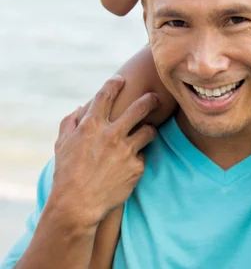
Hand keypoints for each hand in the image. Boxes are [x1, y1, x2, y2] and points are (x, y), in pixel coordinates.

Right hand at [50, 76, 158, 229]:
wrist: (77, 206)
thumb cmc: (66, 174)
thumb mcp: (61, 144)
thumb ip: (69, 122)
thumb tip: (80, 108)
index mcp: (92, 125)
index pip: (106, 94)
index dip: (115, 83)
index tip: (121, 80)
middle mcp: (112, 134)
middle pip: (140, 107)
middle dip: (150, 99)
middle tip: (155, 97)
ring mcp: (126, 150)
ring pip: (149, 130)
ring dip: (149, 129)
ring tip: (148, 130)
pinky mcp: (136, 168)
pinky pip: (142, 157)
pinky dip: (136, 159)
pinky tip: (129, 165)